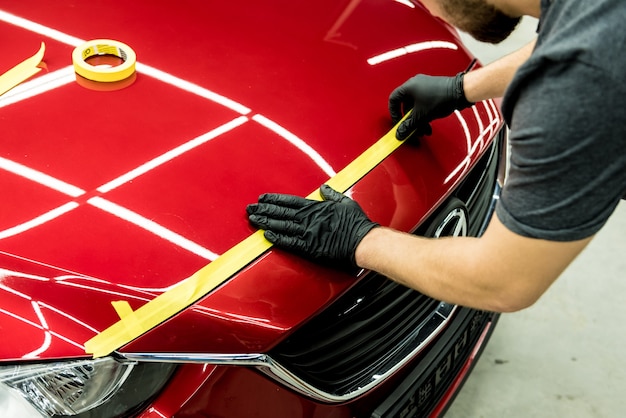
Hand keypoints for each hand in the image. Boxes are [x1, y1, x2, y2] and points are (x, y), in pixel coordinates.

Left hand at [247, 184, 378, 268]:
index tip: (262, 198)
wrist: (362, 241)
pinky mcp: (309, 247)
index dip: (274, 200)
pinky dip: (277, 238)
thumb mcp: (345, 202)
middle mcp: (308, 218)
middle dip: (264, 210)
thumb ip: (332, 195)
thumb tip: (324, 188)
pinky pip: (289, 242)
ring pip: (282, 226)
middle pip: (281, 213)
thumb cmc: (356, 223)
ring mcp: (307, 233)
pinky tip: (266, 235)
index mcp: (316, 207)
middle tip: (249, 209)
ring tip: (253, 219)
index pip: (289, 202)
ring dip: (266, 222)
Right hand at [388, 72, 472, 139]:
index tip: (398, 123)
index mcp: (409, 86)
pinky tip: (429, 123)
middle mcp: (415, 84)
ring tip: (423, 129)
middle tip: (412, 129)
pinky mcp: (433, 90)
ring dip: (418, 120)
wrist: (460, 92)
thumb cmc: (442, 97)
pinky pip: (423, 104)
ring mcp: (424, 87)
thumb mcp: (421, 116)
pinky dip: (424, 114)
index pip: (393, 100)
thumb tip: (400, 133)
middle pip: (405, 105)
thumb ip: (408, 126)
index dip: (394, 113)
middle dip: (409, 120)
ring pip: (415, 107)